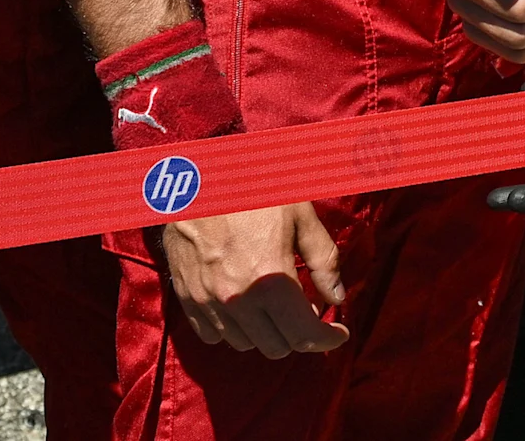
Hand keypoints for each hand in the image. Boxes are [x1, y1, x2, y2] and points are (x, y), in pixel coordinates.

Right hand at [157, 202, 348, 354]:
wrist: (194, 176)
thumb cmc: (252, 189)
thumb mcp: (300, 215)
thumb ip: (323, 260)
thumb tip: (336, 297)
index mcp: (271, 281)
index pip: (305, 334)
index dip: (328, 338)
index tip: (338, 332)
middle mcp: (238, 300)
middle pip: (277, 347)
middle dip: (299, 335)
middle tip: (307, 312)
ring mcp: (209, 302)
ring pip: (246, 345)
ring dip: (266, 333)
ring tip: (275, 307)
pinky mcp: (186, 298)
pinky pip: (213, 336)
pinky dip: (233, 330)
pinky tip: (244, 307)